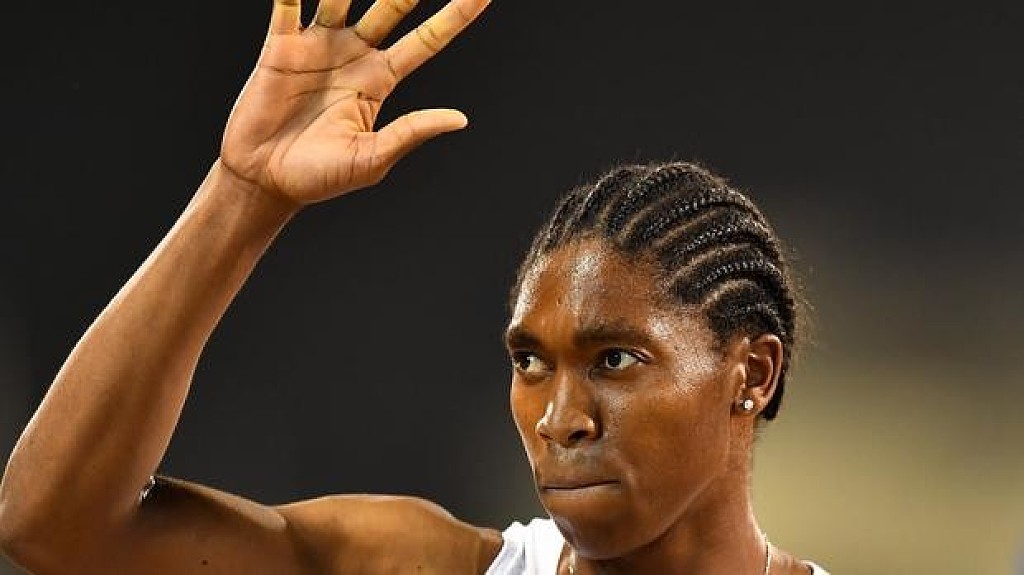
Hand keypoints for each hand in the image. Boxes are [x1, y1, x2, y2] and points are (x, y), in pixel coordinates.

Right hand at [220, 0, 489, 205]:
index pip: (427, 40)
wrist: (264, 180)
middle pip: (391, 6)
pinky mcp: (281, 46)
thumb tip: (460, 118)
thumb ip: (410, 132)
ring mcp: (318, 45)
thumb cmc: (319, 177)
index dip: (455, 16)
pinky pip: (288, 4)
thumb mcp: (372, 159)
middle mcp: (354, 55)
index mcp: (380, 80)